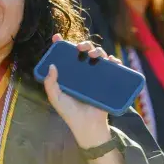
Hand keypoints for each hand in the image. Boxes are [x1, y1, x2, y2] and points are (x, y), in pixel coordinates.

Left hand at [43, 34, 121, 148]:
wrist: (88, 126)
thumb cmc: (70, 113)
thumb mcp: (56, 99)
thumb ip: (50, 84)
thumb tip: (51, 65)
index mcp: (68, 74)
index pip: (64, 56)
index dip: (60, 45)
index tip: (57, 37)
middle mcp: (81, 72)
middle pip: (83, 53)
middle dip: (83, 44)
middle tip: (81, 47)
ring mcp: (95, 76)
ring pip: (98, 57)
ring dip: (98, 50)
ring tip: (95, 55)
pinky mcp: (107, 82)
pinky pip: (112, 68)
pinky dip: (114, 61)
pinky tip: (111, 61)